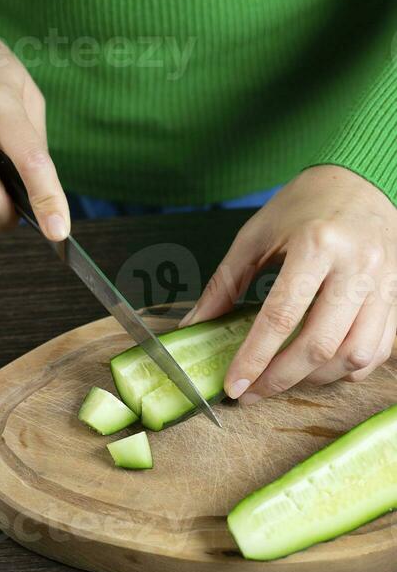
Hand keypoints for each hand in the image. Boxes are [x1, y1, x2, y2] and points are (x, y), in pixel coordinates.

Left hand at [181, 166, 396, 403]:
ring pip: (355, 354)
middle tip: (252, 392)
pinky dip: (347, 368)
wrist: (362, 179)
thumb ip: (225, 284)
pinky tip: (319, 366)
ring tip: (283, 378)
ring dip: (315, 378)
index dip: (255, 358)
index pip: (282, 317)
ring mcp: (385, 282)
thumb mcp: (255, 236)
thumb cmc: (303, 205)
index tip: (233, 386)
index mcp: (316, 244)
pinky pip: (378, 350)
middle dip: (281, 378)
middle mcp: (357, 266)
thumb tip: (194, 326)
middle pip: (321, 344)